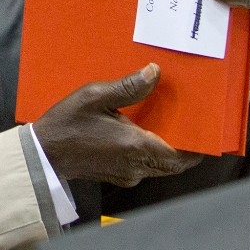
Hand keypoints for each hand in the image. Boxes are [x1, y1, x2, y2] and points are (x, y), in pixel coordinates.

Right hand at [34, 64, 202, 186]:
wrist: (43, 155)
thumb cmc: (67, 124)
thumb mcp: (95, 96)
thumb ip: (128, 87)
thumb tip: (154, 73)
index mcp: (136, 146)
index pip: (181, 155)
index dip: (198, 147)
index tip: (206, 131)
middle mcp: (137, 166)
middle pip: (175, 165)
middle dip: (186, 149)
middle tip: (191, 126)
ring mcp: (127, 174)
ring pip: (161, 168)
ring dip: (169, 152)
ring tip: (170, 128)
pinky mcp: (118, 177)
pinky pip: (145, 168)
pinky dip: (152, 155)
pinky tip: (144, 135)